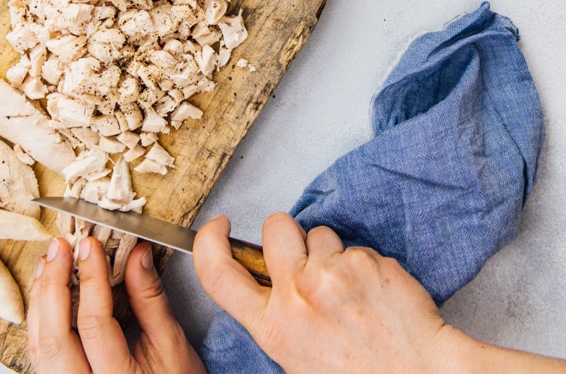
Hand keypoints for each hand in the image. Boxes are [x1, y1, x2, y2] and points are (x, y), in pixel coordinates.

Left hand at [28, 236, 206, 373]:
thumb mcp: (172, 345)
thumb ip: (151, 299)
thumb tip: (137, 253)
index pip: (94, 324)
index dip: (90, 279)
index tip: (90, 245)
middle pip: (55, 337)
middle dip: (53, 284)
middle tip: (60, 247)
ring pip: (40, 346)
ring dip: (42, 298)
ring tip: (50, 262)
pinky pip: (41, 353)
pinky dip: (42, 318)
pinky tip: (48, 293)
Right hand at [193, 212, 459, 373]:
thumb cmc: (360, 373)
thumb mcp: (297, 357)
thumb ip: (277, 318)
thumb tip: (268, 282)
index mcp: (273, 327)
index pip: (217, 273)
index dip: (209, 241)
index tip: (217, 226)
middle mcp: (297, 297)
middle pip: (273, 227)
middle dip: (285, 230)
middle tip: (303, 254)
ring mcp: (331, 276)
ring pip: (320, 232)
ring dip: (331, 251)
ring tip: (350, 289)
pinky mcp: (364, 261)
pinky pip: (354, 245)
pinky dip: (364, 262)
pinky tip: (375, 292)